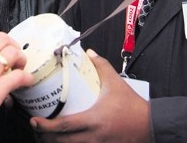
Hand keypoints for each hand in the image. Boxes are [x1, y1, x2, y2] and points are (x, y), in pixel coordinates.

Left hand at [30, 49, 151, 142]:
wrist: (152, 125)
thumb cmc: (133, 106)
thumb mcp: (116, 83)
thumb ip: (101, 66)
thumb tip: (89, 53)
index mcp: (94, 120)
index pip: (64, 126)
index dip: (46, 126)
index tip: (34, 121)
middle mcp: (94, 137)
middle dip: (46, 138)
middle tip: (37, 130)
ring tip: (47, 137)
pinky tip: (66, 141)